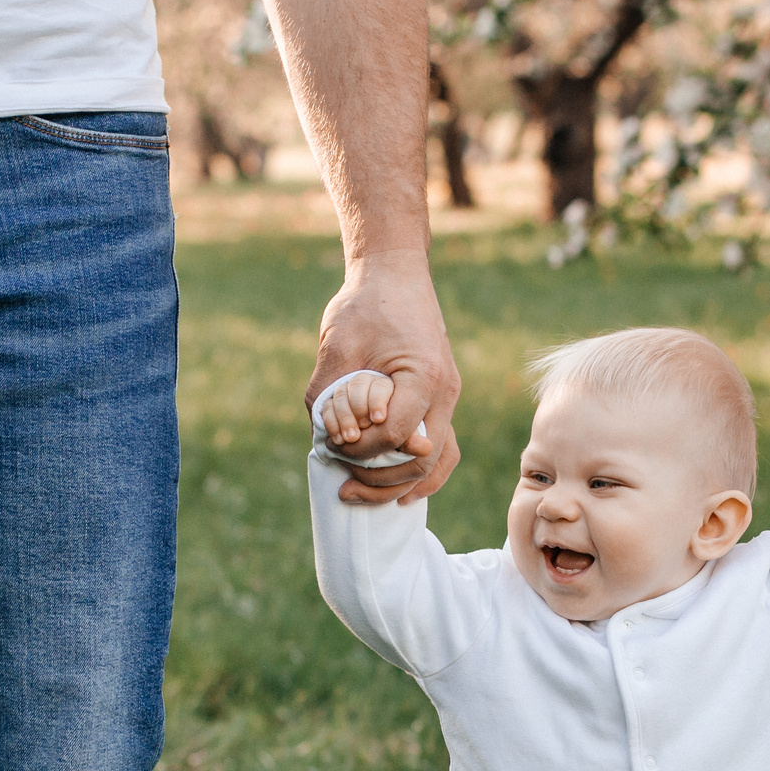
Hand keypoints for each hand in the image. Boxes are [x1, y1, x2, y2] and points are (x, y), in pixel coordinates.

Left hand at [307, 249, 462, 505]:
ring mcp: (448, 397)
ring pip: (439, 460)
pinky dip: (422, 472)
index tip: (335, 444)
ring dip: (403, 485)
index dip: (362, 449)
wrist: (395, 273)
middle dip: (380, 481)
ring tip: (365, 497)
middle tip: (345, 489)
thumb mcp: (337, 345)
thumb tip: (322, 439)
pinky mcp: (441, 400)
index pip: (395, 434)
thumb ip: (327, 394)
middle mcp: (445, 391)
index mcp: (423, 376)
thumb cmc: (365, 304)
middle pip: (421, 459)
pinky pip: (443, 448)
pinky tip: (399, 490)